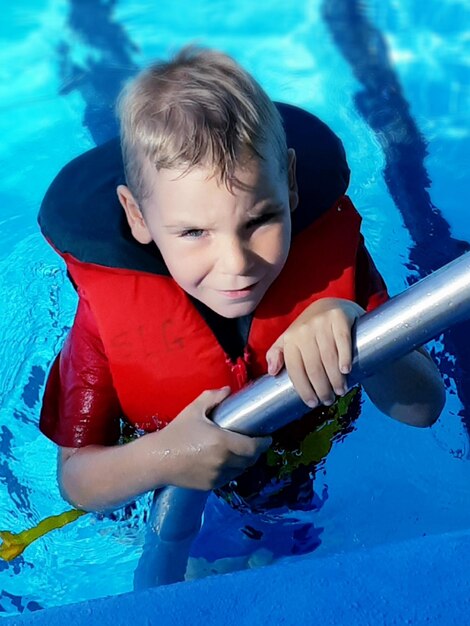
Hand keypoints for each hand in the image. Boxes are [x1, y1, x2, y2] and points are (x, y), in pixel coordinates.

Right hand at [157, 387, 271, 490]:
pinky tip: (226, 462)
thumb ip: (212, 397)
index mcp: (222, 442)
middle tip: (254, 442)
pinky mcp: (210, 486)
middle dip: (256, 452)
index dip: (264, 443)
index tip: (267, 437)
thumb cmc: (176, 433)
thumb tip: (228, 390)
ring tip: (241, 452)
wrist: (157, 459)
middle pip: (250, 460)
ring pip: (240, 470)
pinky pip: (228, 478)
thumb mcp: (194, 410)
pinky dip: (231, 470)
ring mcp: (217, 476)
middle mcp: (223, 462)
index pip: (253, 447)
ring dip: (244, 462)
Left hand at [266, 298, 364, 407]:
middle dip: (321, 388)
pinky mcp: (340, 317)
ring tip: (340, 391)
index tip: (312, 403)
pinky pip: (342, 341)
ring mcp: (322, 323)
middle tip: (329, 400)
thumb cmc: (308, 330)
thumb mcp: (290, 339)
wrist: (329, 305)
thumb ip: (277, 354)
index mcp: (290, 338)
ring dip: (335, 378)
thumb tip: (271, 372)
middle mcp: (304, 329)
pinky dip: (344, 357)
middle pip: (313, 366)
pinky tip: (346, 370)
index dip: (303, 388)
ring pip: (328, 357)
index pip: (295, 368)